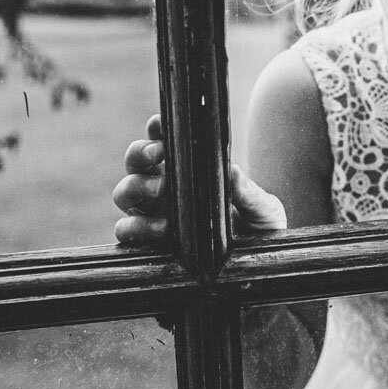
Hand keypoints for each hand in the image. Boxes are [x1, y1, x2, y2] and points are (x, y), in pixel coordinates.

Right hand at [113, 114, 287, 247]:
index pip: (164, 142)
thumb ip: (249, 193)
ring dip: (135, 185)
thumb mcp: (263, 209)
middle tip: (158, 153)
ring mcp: (154, 215)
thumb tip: (232, 171)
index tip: (159, 123)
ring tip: (160, 188)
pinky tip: (162, 228)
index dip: (156, 129)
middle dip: (140, 152)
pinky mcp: (149, 243)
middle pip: (135, 162)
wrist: (258, 265)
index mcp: (189, 172)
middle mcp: (165, 190)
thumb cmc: (259, 230)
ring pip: (124, 192)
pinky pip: (126, 230)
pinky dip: (137, 226)